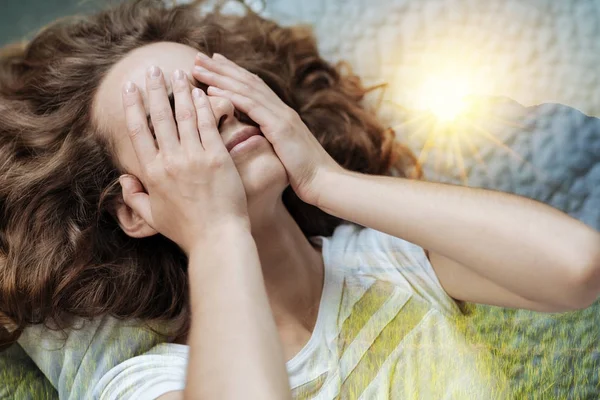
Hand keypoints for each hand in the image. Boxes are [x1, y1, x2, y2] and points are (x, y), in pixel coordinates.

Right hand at [120, 66, 248, 254]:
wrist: (217, 238)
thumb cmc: (186, 230)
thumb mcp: (152, 217)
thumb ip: (134, 198)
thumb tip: (123, 181)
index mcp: (152, 172)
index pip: (138, 131)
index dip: (133, 106)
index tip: (130, 88)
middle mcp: (170, 160)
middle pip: (159, 116)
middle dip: (155, 89)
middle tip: (152, 70)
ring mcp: (195, 157)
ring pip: (184, 116)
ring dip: (179, 91)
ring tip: (178, 72)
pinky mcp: (217, 157)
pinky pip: (208, 125)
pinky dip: (203, 106)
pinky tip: (200, 92)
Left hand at [191, 52, 342, 205]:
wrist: (326, 182)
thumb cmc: (306, 176)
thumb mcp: (286, 154)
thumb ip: (273, 143)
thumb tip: (259, 141)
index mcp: (282, 116)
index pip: (255, 87)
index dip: (234, 73)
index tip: (215, 63)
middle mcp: (282, 110)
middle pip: (248, 81)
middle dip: (222, 68)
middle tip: (199, 57)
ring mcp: (282, 116)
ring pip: (245, 89)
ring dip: (219, 76)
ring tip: (198, 66)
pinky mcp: (279, 127)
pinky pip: (250, 106)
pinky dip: (229, 95)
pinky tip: (211, 89)